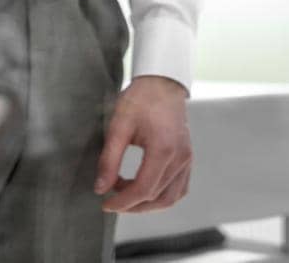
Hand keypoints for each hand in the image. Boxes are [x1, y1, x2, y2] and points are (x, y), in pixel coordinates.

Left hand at [96, 75, 192, 213]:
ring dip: (147, 203)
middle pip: (157, 198)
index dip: (122, 202)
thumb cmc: (141, 99)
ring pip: (170, 197)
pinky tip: (144, 189)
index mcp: (164, 149)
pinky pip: (179, 188)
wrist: (162, 82)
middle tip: (111, 200)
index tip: (105, 203)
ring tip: (125, 194)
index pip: (144, 189)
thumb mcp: (118, 125)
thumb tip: (101, 188)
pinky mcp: (187, 157)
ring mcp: (187, 159)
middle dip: (132, 205)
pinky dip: (162, 195)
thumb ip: (109, 159)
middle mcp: (180, 157)